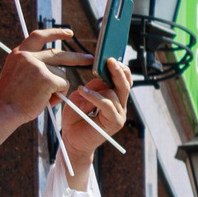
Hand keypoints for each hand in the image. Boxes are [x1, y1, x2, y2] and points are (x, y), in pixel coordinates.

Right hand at [0, 28, 84, 125]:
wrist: (3, 110)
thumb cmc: (11, 98)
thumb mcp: (17, 73)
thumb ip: (32, 65)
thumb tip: (57, 66)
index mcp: (19, 53)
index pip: (39, 36)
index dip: (55, 33)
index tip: (69, 33)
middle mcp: (27, 56)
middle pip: (58, 53)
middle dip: (76, 57)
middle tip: (89, 59)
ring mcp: (37, 66)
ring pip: (62, 74)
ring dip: (58, 88)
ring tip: (41, 97)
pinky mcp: (46, 78)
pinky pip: (64, 85)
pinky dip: (59, 95)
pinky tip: (45, 101)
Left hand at [57, 57, 131, 181]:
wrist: (72, 140)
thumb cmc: (75, 118)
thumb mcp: (80, 96)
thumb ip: (92, 87)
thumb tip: (101, 76)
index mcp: (113, 96)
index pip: (122, 79)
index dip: (118, 67)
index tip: (109, 56)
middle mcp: (120, 104)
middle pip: (125, 83)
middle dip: (119, 71)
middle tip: (110, 60)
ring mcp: (119, 113)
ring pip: (115, 93)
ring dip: (98, 88)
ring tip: (82, 89)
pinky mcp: (115, 122)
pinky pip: (108, 104)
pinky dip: (95, 97)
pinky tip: (83, 91)